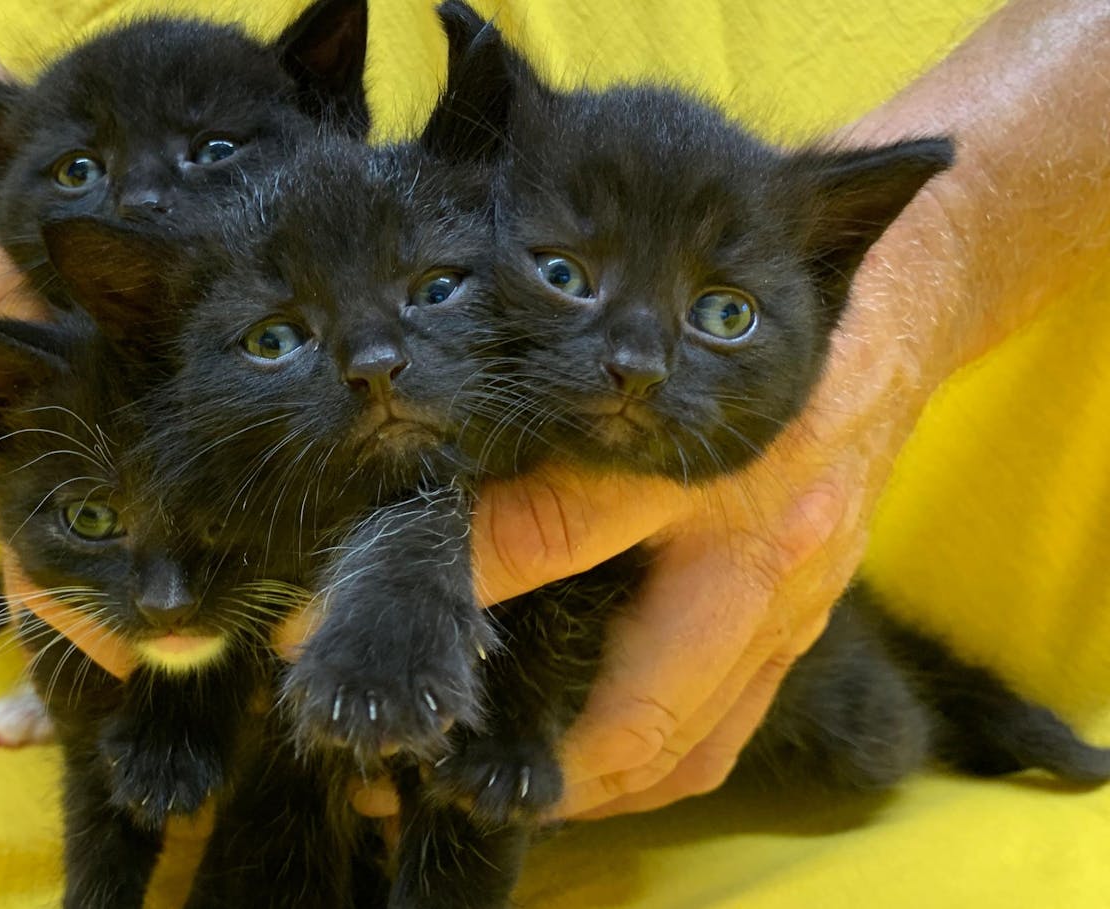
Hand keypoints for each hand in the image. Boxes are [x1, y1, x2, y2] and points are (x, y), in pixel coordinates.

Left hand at [462, 188, 948, 818]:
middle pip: (643, 726)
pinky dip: (653, 756)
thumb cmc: (776, 333)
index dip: (445, 585)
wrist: (901, 320)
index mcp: (715, 489)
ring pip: (691, 754)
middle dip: (538, 774)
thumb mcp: (653, 376)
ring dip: (597, 788)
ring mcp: (791, 619)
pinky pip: (725, 729)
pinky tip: (589, 750)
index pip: (549, 540)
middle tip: (437, 782)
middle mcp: (764, 577)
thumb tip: (429, 490)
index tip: (334, 625)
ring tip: (502, 789)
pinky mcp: (799, 631)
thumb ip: (548, 423)